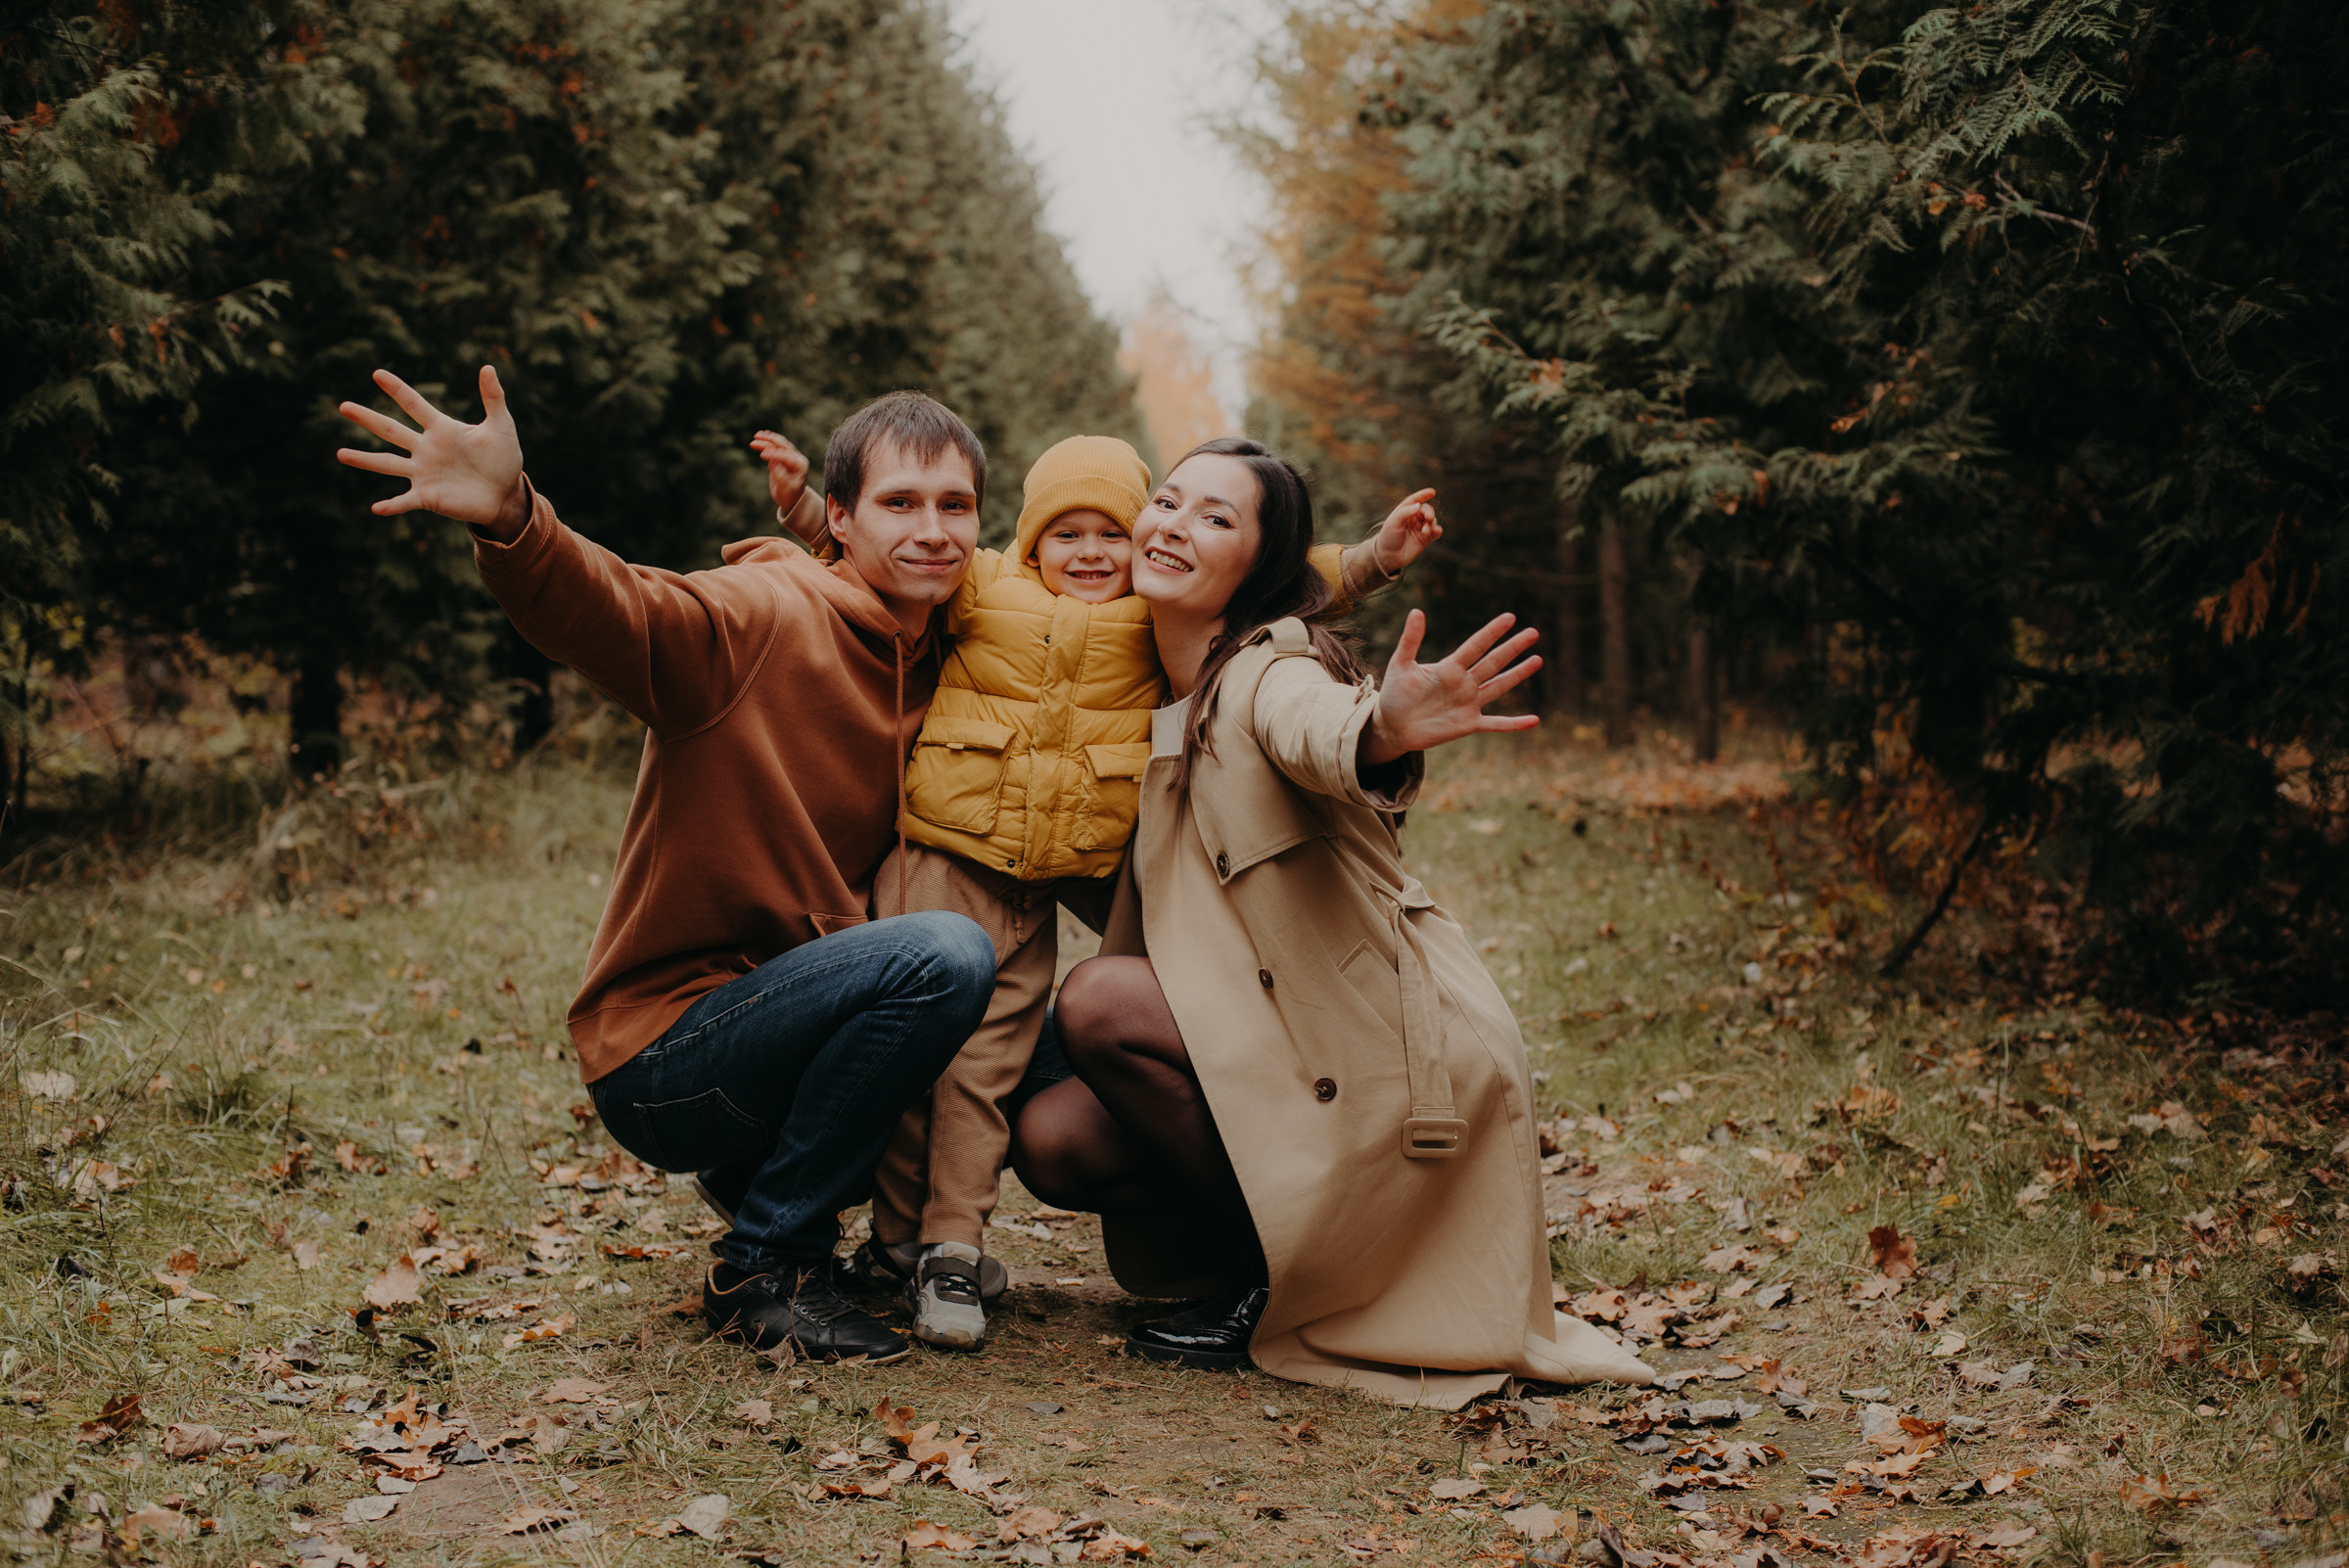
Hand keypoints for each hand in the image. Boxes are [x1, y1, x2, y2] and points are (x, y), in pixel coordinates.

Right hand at [336, 367, 528, 538]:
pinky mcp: (428, 496)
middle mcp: (426, 449)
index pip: (414, 405)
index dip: (397, 389)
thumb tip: (488, 367)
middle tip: (343, 406)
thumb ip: (494, 398)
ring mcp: (424, 473)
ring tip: (340, 454)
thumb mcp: (502, 426)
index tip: (377, 373)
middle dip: (367, 419)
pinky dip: (391, 506)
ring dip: (364, 460)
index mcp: (441, 428)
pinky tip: (376, 508)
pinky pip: (405, 501)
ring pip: (388, 464)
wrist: (506, 494)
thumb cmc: (503, 459)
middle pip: (391, 430)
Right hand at [751, 429, 810, 517]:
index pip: (786, 456)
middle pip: (782, 446)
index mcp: (800, 465)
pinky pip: (775, 447)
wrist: (790, 499)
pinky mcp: (783, 457)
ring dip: (767, 439)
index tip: (762, 454)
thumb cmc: (789, 495)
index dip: (774, 454)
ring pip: (778, 444)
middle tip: (756, 438)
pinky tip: (762, 434)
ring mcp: (790, 456)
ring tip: (756, 435)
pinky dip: (769, 441)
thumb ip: (780, 475)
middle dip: (769, 441)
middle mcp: (797, 458)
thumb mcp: (785, 488)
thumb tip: (773, 462)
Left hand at [1362, 610, 1540, 764]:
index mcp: (1449, 667)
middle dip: (1512, 648)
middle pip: (1493, 662)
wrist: (1392, 725)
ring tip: (1537, 660)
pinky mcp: (1468, 724)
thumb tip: (1416, 611)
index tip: (1510, 617)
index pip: (1475, 646)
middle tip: (1533, 632)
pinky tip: (1534, 720)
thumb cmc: (1395, 693)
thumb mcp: (1400, 664)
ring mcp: (1468, 703)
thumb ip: (1410, 640)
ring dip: (1518, 674)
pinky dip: (1514, 723)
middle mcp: (1464, 683)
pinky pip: (1496, 724)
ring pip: (1499, 686)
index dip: (1492, 632)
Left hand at [1373, 488, 1441, 576]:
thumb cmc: (1388, 538)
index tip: (1432, 492)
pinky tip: (1437, 531)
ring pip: (1431, 521)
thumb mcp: (1393, 523)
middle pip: (1425, 510)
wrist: (1388, 557)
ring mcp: (1420, 528)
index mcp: (1404, 511)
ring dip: (1431, 523)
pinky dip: (1437, 530)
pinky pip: (1435, 532)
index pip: (1415, 500)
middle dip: (1429, 512)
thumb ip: (1405, 512)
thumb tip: (1418, 505)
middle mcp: (1413, 518)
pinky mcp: (1425, 539)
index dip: (1423, 495)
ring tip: (1425, 531)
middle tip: (1428, 517)